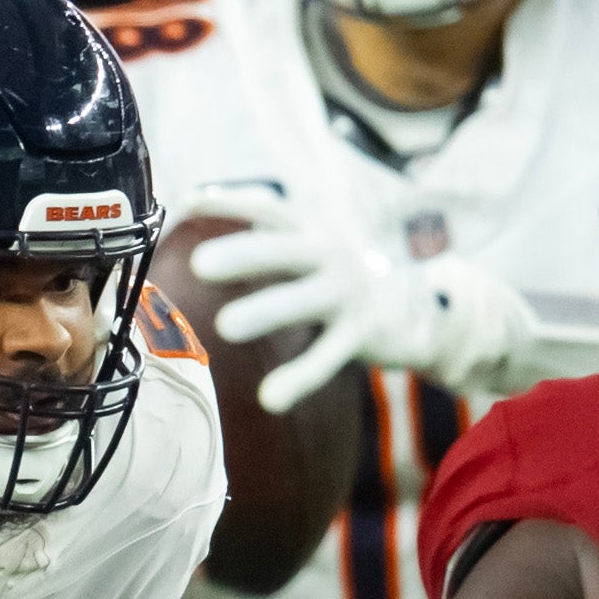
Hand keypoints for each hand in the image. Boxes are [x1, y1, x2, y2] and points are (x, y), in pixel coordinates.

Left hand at [186, 197, 546, 416]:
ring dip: (266, 310)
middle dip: (245, 252)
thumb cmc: (334, 280)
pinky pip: (326, 357)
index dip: (230, 201)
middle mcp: (329, 254)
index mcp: (310, 230)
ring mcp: (346, 293)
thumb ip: (261, 242)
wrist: (411, 308)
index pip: (268, 208)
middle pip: (285, 247)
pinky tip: (270, 399)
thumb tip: (197, 220)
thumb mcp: (303, 251)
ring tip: (225, 327)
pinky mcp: (362, 332)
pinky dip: (299, 377)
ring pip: (304, 300)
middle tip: (199, 264)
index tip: (187, 199)